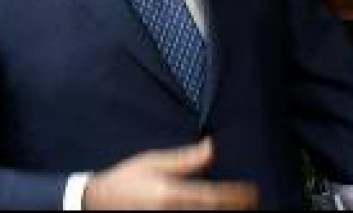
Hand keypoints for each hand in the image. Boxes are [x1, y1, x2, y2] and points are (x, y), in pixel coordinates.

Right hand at [83, 138, 258, 209]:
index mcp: (172, 192)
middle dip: (237, 208)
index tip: (252, 192)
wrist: (99, 202)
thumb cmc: (126, 179)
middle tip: (252, 202)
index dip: (238, 196)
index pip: (215, 198)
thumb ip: (186, 158)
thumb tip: (212, 146)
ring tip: (240, 208)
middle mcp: (173, 212)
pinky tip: (215, 211)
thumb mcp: (153, 161)